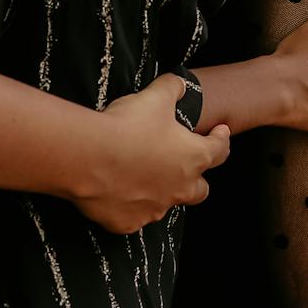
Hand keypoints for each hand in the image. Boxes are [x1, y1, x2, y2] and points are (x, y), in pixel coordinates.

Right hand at [76, 75, 231, 233]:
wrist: (86, 156)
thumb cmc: (126, 126)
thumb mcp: (156, 97)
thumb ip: (173, 88)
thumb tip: (179, 84)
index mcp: (195, 158)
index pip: (220, 150)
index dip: (221, 139)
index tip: (220, 132)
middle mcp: (181, 188)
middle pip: (201, 190)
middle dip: (197, 178)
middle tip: (186, 165)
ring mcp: (155, 208)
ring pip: (167, 205)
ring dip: (162, 193)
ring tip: (147, 179)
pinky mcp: (127, 222)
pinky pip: (134, 219)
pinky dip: (130, 209)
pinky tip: (120, 197)